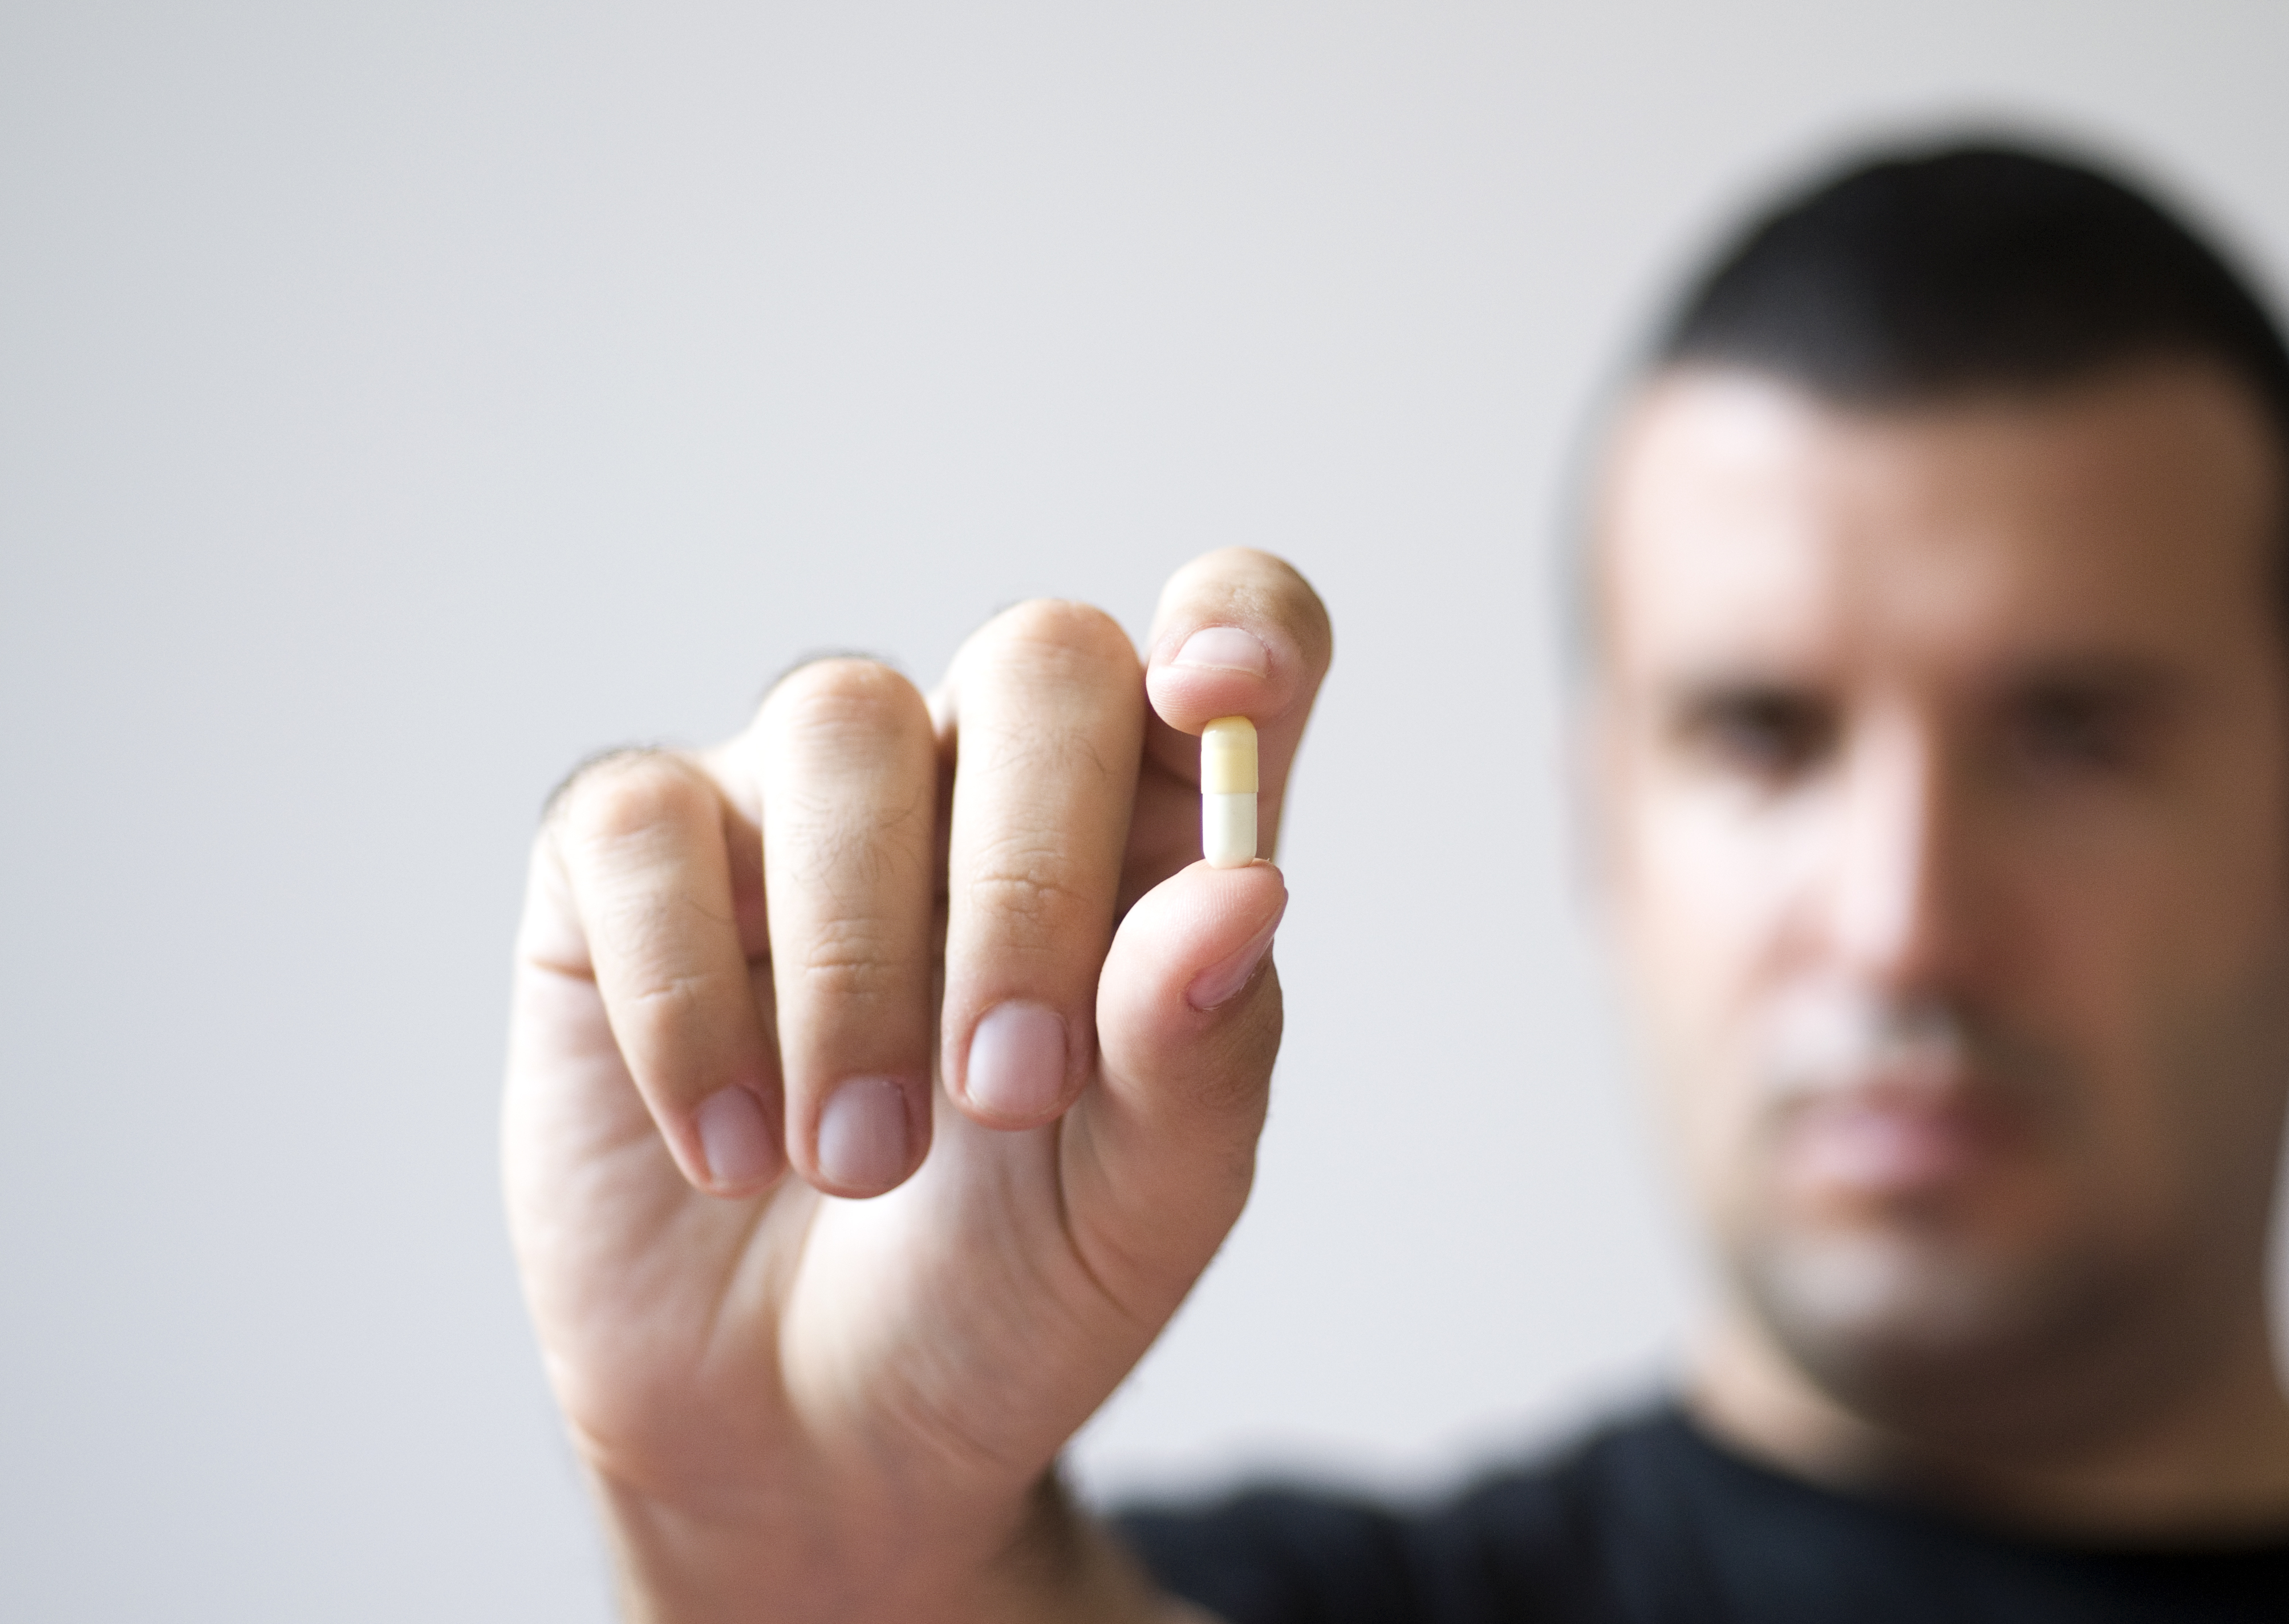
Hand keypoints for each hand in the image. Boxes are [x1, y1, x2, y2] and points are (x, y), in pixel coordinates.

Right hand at [502, 549, 1330, 1621]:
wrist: (825, 1443)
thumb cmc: (1014, 1289)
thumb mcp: (1146, 1205)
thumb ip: (1204, 1047)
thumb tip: (1243, 886)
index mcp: (1154, 835)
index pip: (1232, 635)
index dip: (1238, 624)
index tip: (1216, 702)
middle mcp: (984, 776)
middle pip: (1038, 659)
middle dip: (1031, 872)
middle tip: (1009, 1092)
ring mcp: (802, 803)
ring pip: (839, 717)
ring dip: (856, 964)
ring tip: (860, 1164)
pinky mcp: (629, 867)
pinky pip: (645, 826)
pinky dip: (686, 997)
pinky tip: (727, 1149)